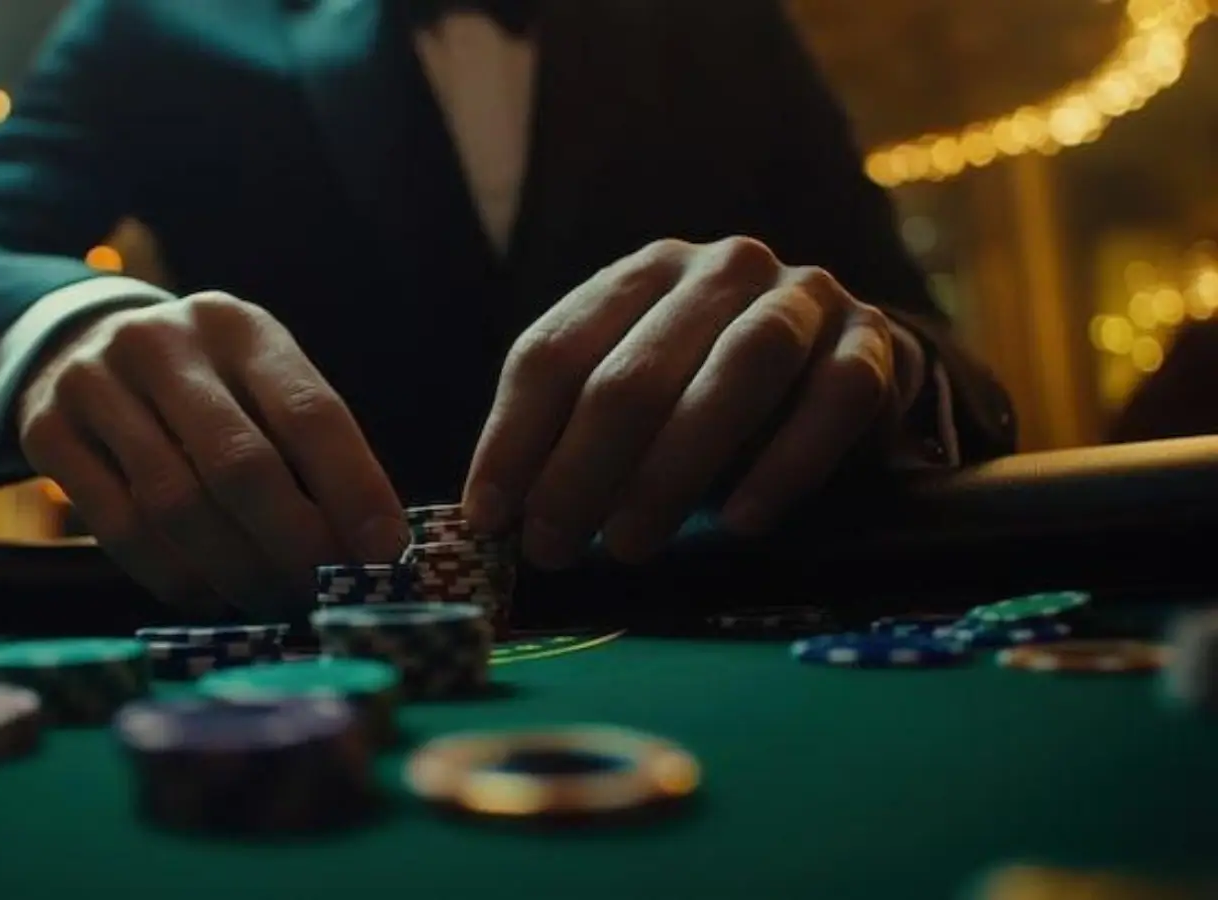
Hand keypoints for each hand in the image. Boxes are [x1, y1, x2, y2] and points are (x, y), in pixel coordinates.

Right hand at [18, 291, 409, 617]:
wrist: (75, 343)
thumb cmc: (200, 385)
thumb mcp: (256, 381)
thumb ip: (306, 448)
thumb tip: (374, 548)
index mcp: (240, 326)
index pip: (311, 413)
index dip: (355, 492)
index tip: (385, 556)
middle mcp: (165, 342)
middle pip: (241, 466)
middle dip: (294, 546)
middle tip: (324, 596)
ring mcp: (96, 382)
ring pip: (177, 505)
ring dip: (236, 572)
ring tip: (274, 603)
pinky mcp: (46, 429)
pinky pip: (119, 528)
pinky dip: (174, 577)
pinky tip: (210, 598)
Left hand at [464, 238, 924, 568]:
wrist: (844, 364)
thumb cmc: (711, 396)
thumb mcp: (634, 397)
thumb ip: (569, 439)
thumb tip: (492, 521)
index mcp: (641, 274)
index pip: (553, 351)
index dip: (513, 438)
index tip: (489, 518)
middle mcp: (721, 270)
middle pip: (634, 372)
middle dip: (581, 472)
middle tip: (554, 548)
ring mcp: (803, 299)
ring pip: (734, 375)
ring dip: (671, 472)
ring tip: (629, 546)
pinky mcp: (872, 342)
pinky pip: (834, 400)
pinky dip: (784, 465)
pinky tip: (740, 522)